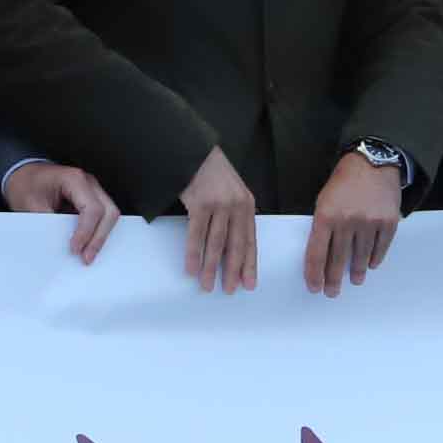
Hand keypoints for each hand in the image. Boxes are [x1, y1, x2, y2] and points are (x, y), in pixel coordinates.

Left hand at [4, 159, 120, 264]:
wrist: (23, 174)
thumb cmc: (26, 184)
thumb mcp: (31, 204)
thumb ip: (48, 224)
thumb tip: (60, 246)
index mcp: (74, 179)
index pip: (92, 209)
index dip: (86, 232)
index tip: (75, 249)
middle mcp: (88, 183)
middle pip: (109, 212)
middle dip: (99, 237)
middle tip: (86, 258)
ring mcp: (92, 191)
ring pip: (109, 216)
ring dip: (100, 236)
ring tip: (87, 255)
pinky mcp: (90, 200)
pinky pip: (102, 218)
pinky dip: (97, 233)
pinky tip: (87, 246)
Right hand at [178, 146, 258, 294]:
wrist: (194, 152)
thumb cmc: (212, 174)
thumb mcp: (232, 192)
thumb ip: (235, 215)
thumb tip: (232, 247)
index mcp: (247, 205)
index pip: (250, 240)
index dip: (249, 264)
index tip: (248, 284)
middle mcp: (236, 206)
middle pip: (236, 245)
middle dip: (232, 271)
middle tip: (229, 291)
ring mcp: (218, 204)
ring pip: (216, 243)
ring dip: (211, 267)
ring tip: (207, 285)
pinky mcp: (200, 203)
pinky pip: (196, 234)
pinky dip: (193, 254)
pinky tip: (191, 269)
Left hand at [305, 154, 403, 296]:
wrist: (373, 162)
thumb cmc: (344, 182)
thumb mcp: (324, 199)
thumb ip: (322, 226)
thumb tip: (322, 256)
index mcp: (326, 215)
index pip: (317, 253)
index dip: (314, 274)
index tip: (314, 288)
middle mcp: (347, 221)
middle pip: (338, 259)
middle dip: (333, 279)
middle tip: (332, 292)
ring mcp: (370, 222)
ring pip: (360, 257)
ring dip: (356, 272)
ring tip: (354, 281)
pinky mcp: (389, 222)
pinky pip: (380, 248)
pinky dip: (375, 258)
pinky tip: (370, 265)